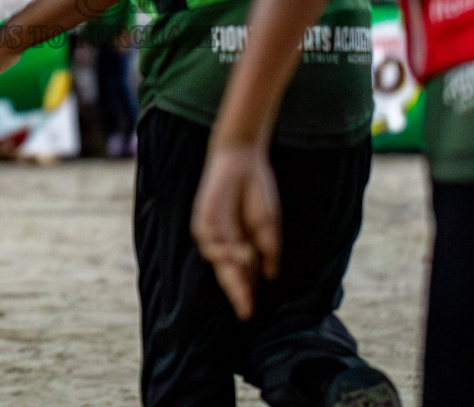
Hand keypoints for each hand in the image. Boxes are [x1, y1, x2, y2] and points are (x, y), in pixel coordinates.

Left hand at [191, 144, 282, 320]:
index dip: (245, 295)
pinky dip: (220, 251)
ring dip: (232, 267)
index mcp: (243, 246)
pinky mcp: (203, 220)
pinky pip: (208, 242)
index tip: (250, 313)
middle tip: (245, 310)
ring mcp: (213, 232)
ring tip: (248, 259)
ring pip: (218, 261)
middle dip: (236, 292)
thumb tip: (270, 277)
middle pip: (228, 274)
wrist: (244, 161)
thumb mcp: (270, 226)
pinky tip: (236, 250)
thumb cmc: (259, 191)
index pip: (242, 276)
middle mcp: (226, 243)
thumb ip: (269, 251)